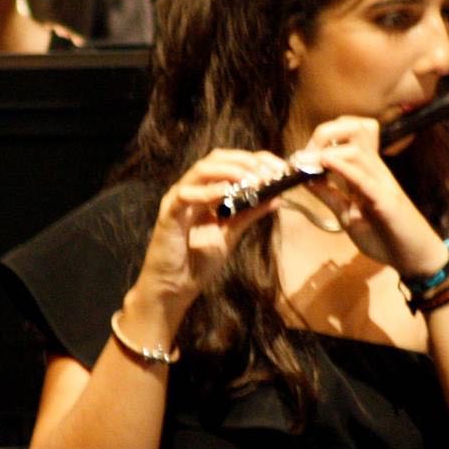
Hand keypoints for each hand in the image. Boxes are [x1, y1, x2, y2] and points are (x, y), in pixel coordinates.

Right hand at [133, 149, 288, 313]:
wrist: (175, 289)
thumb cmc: (198, 262)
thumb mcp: (231, 234)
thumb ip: (249, 214)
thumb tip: (276, 198)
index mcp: (206, 192)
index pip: (230, 163)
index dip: (255, 160)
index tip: (279, 168)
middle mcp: (192, 190)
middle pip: (216, 159)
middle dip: (245, 161)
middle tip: (267, 171)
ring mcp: (178, 200)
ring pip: (201, 170)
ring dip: (228, 171)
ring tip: (250, 178)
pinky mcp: (168, 215)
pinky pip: (185, 195)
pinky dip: (207, 191)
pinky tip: (226, 191)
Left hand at [303, 115, 448, 276]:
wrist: (413, 257)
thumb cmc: (384, 236)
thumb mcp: (348, 215)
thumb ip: (330, 196)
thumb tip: (306, 178)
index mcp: (366, 171)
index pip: (349, 133)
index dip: (323, 137)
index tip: (301, 157)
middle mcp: (375, 170)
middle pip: (354, 130)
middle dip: (324, 134)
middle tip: (304, 157)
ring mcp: (382, 184)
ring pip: (358, 149)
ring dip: (328, 151)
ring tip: (307, 163)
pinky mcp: (387, 201)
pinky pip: (365, 179)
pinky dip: (344, 168)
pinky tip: (326, 162)